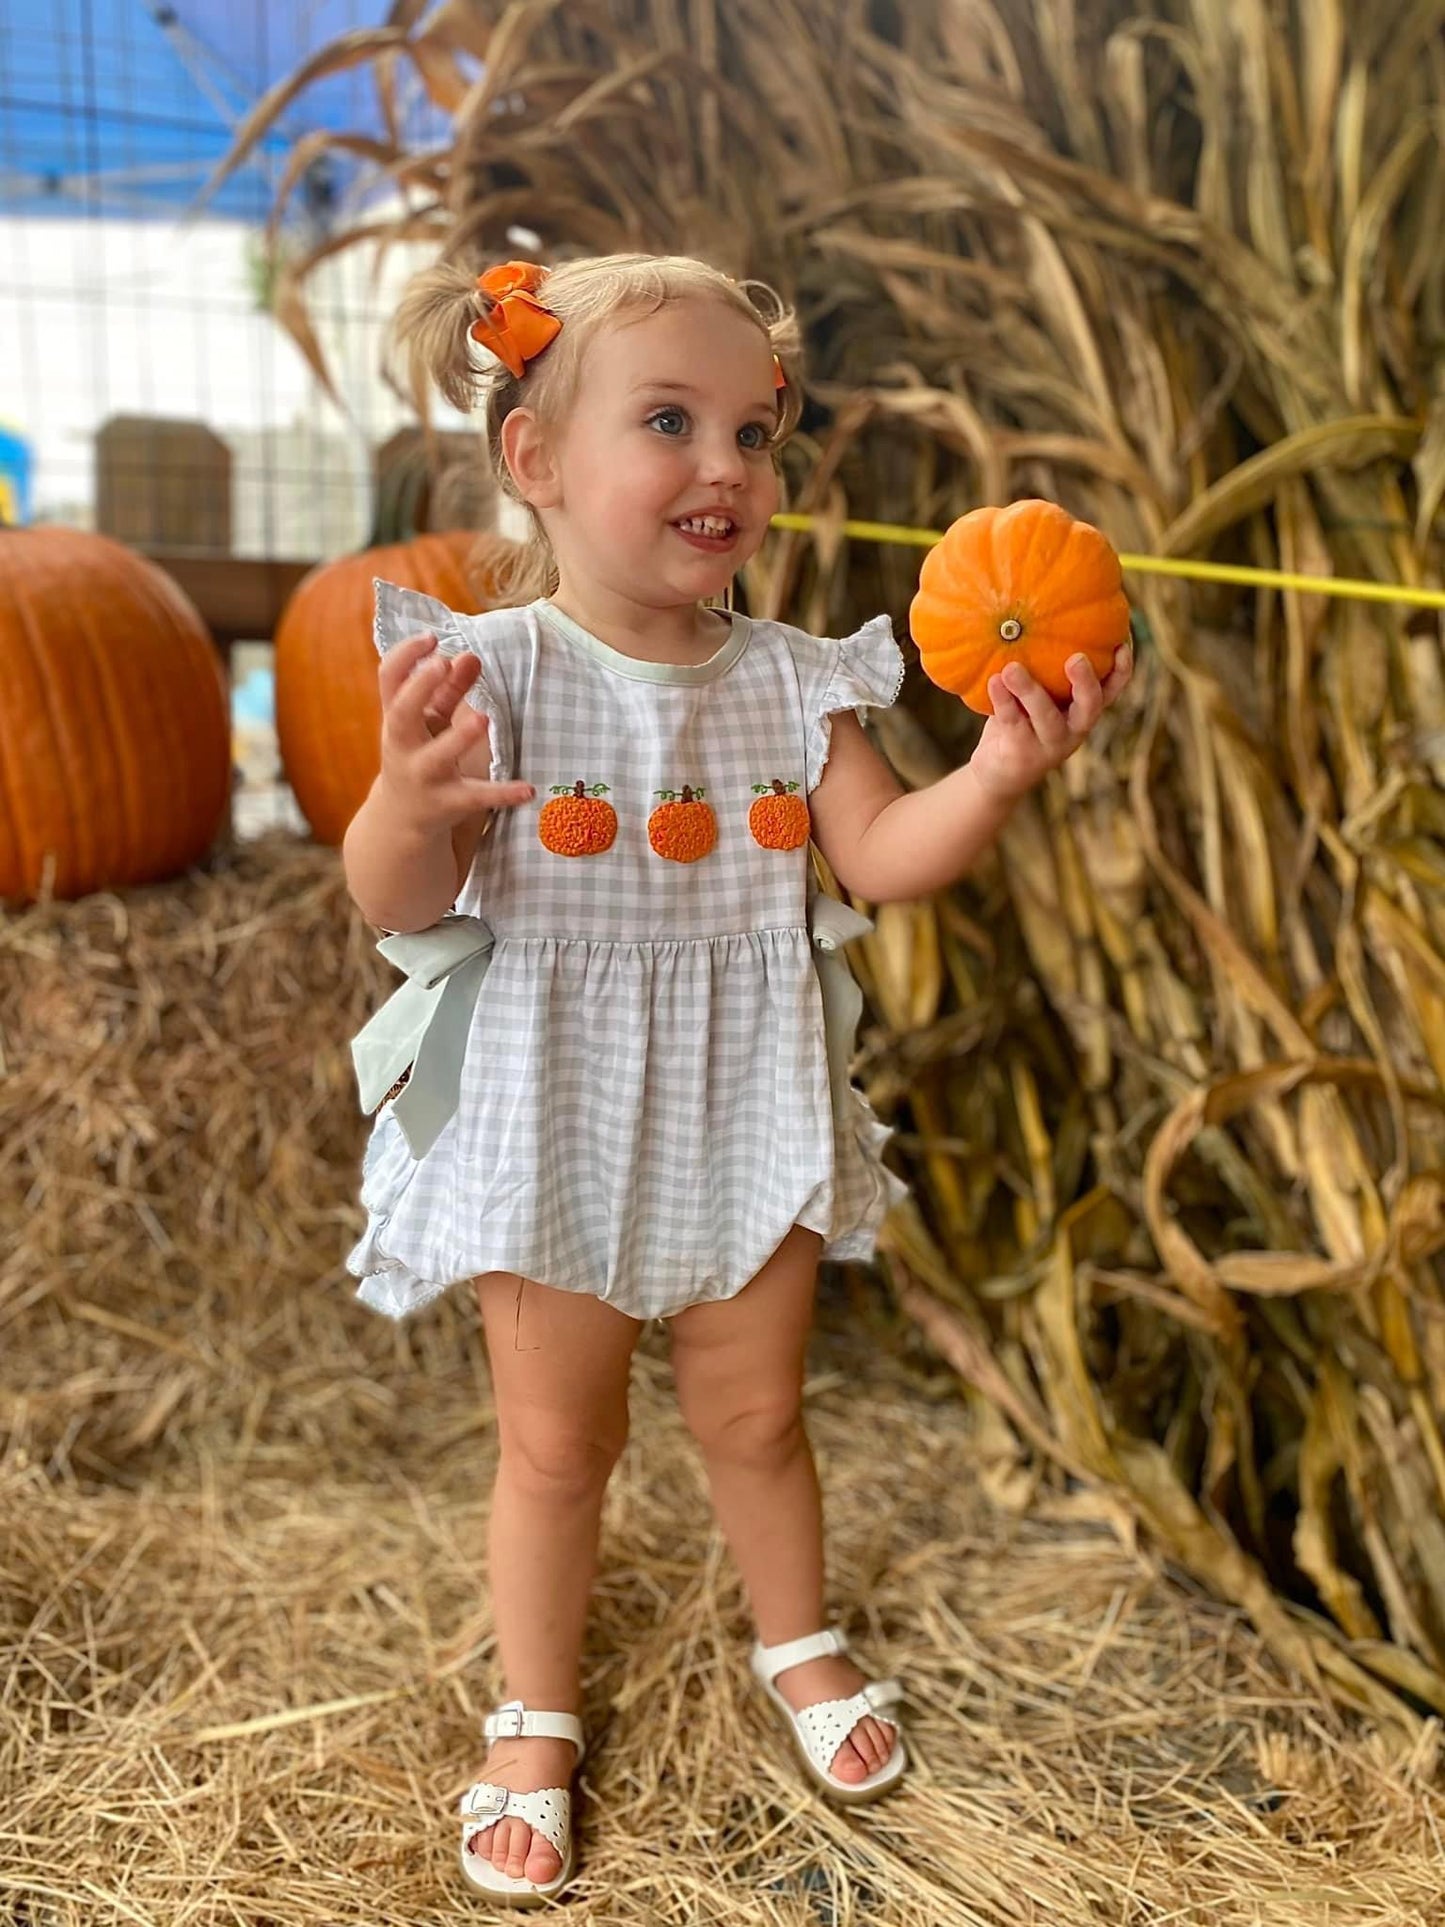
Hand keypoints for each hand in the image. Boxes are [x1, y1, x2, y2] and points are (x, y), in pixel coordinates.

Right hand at [376, 632, 533, 832]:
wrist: (401, 815)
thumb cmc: (417, 753)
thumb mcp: (429, 720)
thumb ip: (448, 689)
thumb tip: (470, 655)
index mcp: (396, 718)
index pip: (389, 679)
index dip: (405, 655)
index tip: (431, 638)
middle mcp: (403, 746)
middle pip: (402, 713)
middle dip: (419, 688)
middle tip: (442, 663)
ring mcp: (423, 775)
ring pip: (438, 756)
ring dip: (458, 737)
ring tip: (483, 718)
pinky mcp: (448, 803)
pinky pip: (476, 797)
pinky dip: (503, 793)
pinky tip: (528, 790)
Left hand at [968, 642, 1133, 803]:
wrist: (998, 776)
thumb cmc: (1021, 722)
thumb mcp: (1035, 696)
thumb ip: (1040, 668)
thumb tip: (1026, 616)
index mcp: (1083, 710)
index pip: (1114, 688)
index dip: (1123, 667)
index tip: (1121, 641)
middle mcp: (1073, 728)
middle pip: (1091, 706)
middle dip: (1085, 682)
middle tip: (1075, 658)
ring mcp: (1049, 744)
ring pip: (1046, 717)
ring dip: (1030, 690)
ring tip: (1012, 668)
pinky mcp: (1022, 754)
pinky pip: (1012, 722)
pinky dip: (1002, 701)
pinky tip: (993, 680)